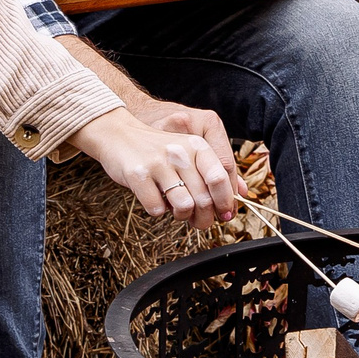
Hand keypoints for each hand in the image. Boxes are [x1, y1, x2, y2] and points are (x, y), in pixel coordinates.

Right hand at [71, 109, 239, 227]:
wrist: (118, 135)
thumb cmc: (157, 149)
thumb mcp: (187, 151)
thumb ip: (211, 171)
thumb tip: (240, 196)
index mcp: (196, 145)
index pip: (221, 177)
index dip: (226, 201)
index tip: (225, 214)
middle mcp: (180, 152)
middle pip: (204, 198)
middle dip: (205, 218)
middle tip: (200, 222)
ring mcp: (158, 163)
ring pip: (184, 206)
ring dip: (181, 216)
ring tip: (175, 208)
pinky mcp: (138, 174)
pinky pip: (157, 209)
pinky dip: (157, 210)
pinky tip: (154, 199)